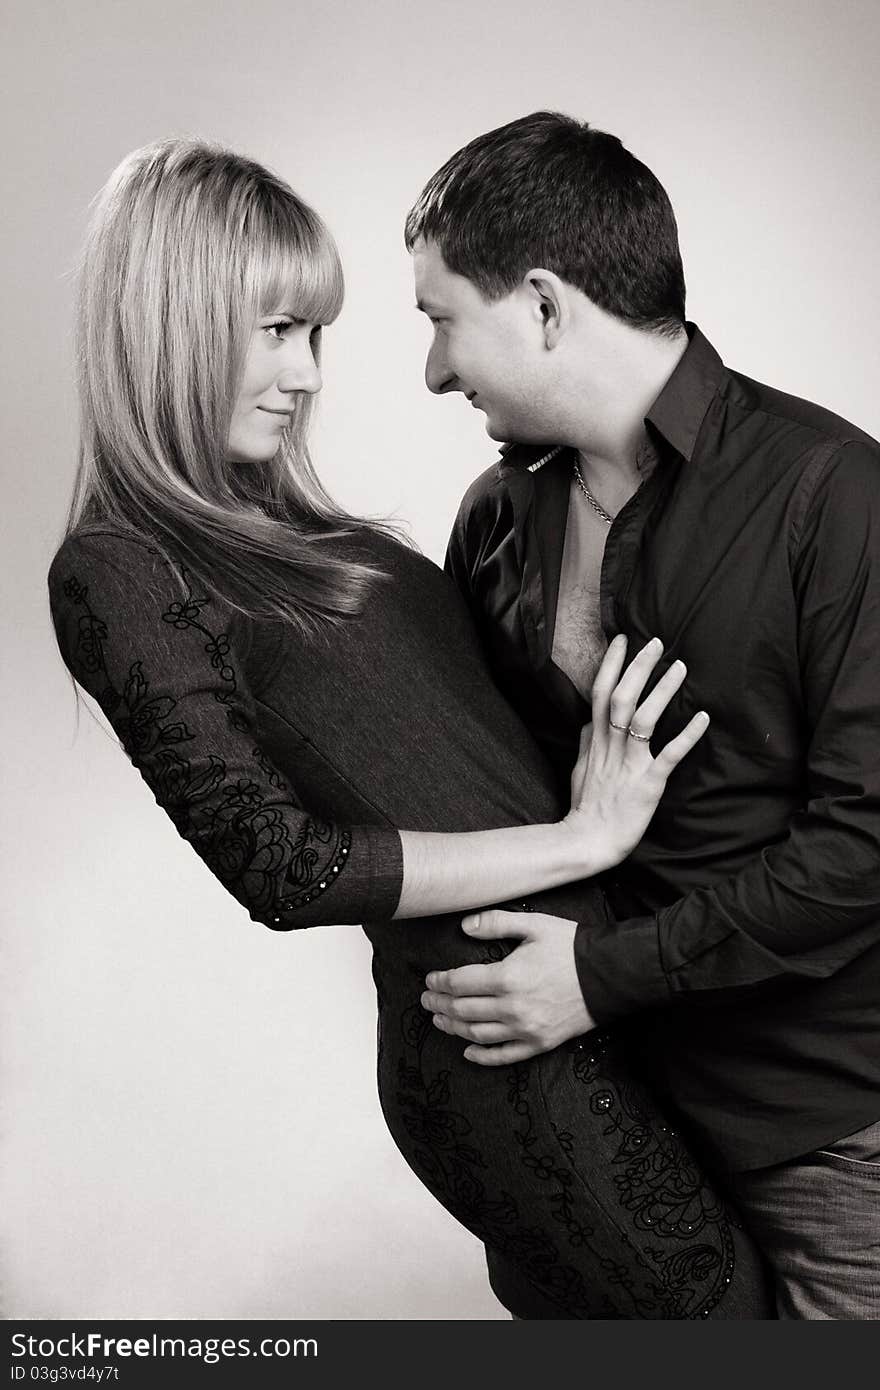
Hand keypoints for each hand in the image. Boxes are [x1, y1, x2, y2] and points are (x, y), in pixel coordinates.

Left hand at [421, 910, 594, 1064]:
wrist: (609, 975)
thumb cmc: (571, 947)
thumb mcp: (534, 925)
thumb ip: (496, 923)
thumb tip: (464, 926)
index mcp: (507, 977)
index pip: (460, 983)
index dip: (440, 981)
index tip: (430, 979)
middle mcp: (512, 1008)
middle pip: (463, 1010)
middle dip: (440, 1004)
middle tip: (426, 999)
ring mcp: (526, 1029)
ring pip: (477, 1034)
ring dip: (453, 1027)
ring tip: (439, 1019)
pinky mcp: (539, 1043)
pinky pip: (504, 1056)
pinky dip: (482, 1056)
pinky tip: (467, 1051)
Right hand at [564, 634, 708, 873]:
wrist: (587, 841)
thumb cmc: (585, 806)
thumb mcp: (580, 768)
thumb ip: (586, 742)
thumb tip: (588, 720)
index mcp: (595, 742)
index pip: (599, 694)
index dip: (611, 665)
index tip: (623, 639)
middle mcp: (610, 747)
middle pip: (621, 698)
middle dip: (638, 667)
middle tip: (656, 642)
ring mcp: (628, 765)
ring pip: (643, 719)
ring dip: (661, 691)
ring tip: (679, 668)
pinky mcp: (647, 784)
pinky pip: (668, 756)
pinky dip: (686, 736)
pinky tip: (702, 717)